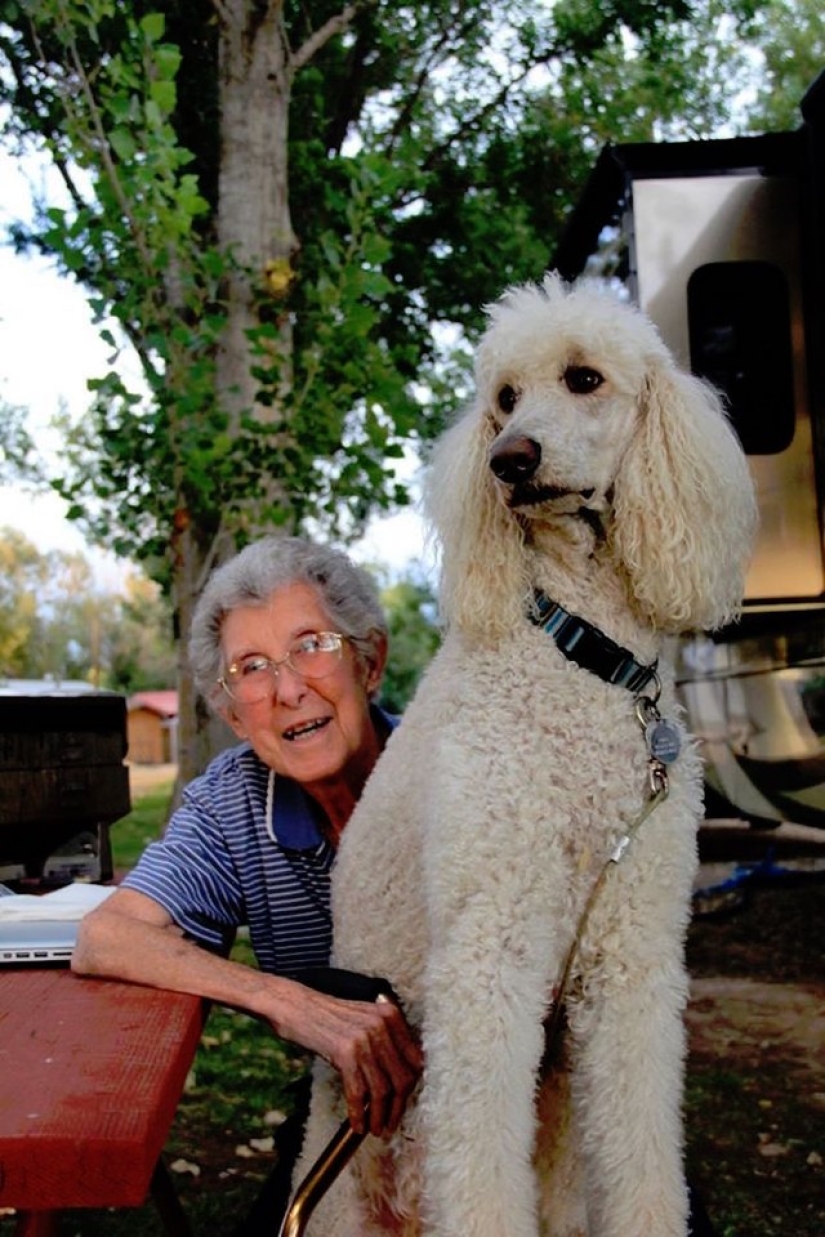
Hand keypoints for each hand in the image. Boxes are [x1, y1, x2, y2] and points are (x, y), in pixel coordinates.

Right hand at [277, 984, 422, 1137]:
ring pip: (382, 1090)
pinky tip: (357, 1125)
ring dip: (380, 1116)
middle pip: (402, 1078)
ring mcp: (365, 1039)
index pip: (415, 1059)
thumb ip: (384, 1038)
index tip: (403, 1104)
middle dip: (399, 1107)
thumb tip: (398, 1076)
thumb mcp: (363, 1018)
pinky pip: (358, 1092)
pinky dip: (359, 1114)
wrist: (294, 1005)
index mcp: (391, 1015)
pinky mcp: (345, 1053)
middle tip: (391, 1124)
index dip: (411, 1087)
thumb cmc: (327, 1015)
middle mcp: (382, 1025)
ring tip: (376, 1130)